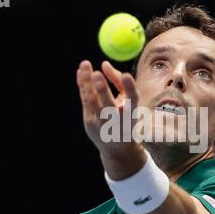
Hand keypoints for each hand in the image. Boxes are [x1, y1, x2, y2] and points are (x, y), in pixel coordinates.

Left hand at [76, 60, 145, 178]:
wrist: (118, 149)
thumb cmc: (125, 118)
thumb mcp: (128, 101)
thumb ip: (118, 82)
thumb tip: (104, 64)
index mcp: (131, 114)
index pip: (133, 100)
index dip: (130, 88)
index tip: (126, 74)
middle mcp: (117, 121)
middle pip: (108, 105)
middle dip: (102, 89)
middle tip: (96, 72)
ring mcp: (101, 124)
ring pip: (91, 101)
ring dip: (86, 82)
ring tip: (85, 64)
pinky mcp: (89, 123)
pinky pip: (85, 100)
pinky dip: (83, 84)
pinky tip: (81, 72)